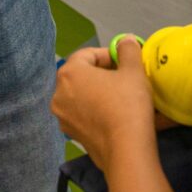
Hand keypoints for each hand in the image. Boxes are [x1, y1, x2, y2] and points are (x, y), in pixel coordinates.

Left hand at [52, 38, 159, 175]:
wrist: (126, 151)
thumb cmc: (128, 105)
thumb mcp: (133, 71)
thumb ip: (127, 49)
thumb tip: (125, 40)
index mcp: (69, 73)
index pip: (87, 54)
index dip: (108, 54)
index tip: (125, 61)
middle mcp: (58, 94)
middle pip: (82, 75)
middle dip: (103, 73)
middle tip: (125, 77)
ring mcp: (63, 117)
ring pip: (82, 95)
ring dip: (100, 92)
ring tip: (122, 96)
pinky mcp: (72, 134)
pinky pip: (84, 114)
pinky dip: (96, 110)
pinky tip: (115, 114)